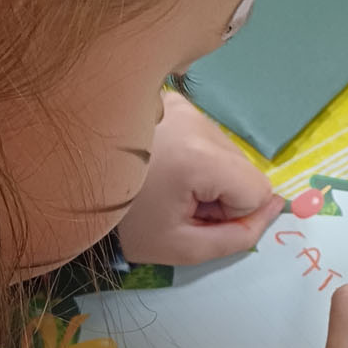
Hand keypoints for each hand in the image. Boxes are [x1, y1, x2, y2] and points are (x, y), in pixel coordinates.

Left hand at [117, 90, 282, 265]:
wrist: (72, 187)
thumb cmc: (127, 225)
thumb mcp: (183, 248)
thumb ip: (237, 238)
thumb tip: (275, 209)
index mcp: (198, 155)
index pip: (257, 189)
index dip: (234, 214)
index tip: (197, 218)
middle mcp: (195, 119)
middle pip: (244, 166)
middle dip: (222, 192)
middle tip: (179, 203)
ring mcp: (181, 104)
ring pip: (226, 150)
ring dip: (208, 174)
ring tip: (168, 183)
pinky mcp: (170, 99)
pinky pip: (204, 134)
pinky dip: (193, 154)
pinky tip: (163, 163)